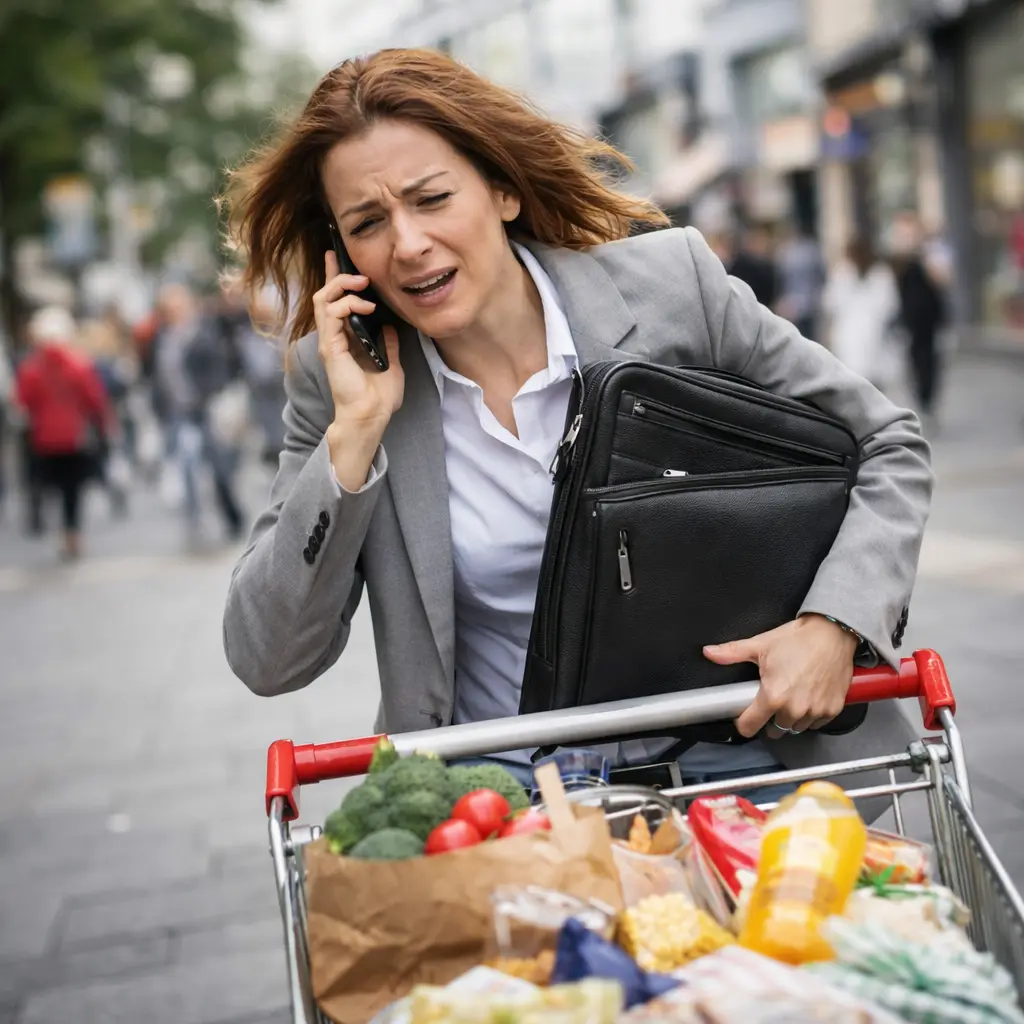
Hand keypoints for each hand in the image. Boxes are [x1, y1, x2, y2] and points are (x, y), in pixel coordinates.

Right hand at [313, 250, 403, 434]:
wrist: (371, 416)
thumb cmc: (379, 398)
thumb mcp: (391, 363)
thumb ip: (389, 344)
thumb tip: (391, 327)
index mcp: (345, 340)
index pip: (336, 303)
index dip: (337, 279)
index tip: (339, 258)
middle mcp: (333, 338)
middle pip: (325, 295)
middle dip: (336, 274)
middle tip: (356, 268)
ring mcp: (329, 341)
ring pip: (324, 299)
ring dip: (342, 285)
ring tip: (362, 283)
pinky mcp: (330, 347)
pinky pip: (331, 313)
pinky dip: (348, 303)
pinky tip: (367, 307)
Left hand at [703, 615, 858, 738]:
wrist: (833, 633)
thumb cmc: (799, 639)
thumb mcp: (760, 644)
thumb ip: (732, 652)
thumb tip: (710, 652)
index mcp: (773, 696)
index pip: (750, 727)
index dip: (743, 722)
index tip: (744, 715)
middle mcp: (794, 709)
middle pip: (774, 730)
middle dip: (769, 719)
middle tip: (771, 700)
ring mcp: (815, 711)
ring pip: (795, 728)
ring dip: (790, 718)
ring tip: (790, 697)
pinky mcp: (832, 710)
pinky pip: (815, 723)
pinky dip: (810, 715)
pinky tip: (807, 698)